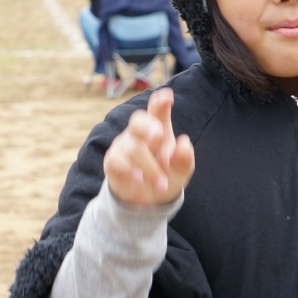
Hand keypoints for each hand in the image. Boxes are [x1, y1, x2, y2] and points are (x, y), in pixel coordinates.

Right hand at [103, 88, 194, 205]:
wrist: (148, 201)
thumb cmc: (166, 176)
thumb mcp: (181, 170)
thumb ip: (184, 158)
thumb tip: (184, 143)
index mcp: (158, 129)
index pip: (157, 112)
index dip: (160, 103)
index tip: (167, 96)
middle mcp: (140, 134)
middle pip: (137, 120)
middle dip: (147, 125)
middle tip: (159, 135)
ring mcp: (124, 146)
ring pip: (134, 148)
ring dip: (150, 167)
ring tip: (162, 184)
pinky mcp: (113, 161)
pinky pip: (116, 160)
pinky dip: (128, 169)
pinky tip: (138, 178)